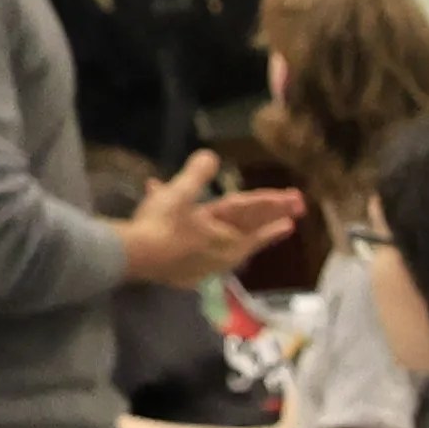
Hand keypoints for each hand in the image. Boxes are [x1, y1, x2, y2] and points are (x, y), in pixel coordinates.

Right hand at [113, 151, 300, 290]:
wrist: (134, 258)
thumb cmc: (159, 226)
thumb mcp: (177, 195)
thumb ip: (196, 175)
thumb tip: (211, 155)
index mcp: (224, 230)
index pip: (252, 212)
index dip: (272, 204)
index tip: (293, 202)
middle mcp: (223, 250)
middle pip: (251, 230)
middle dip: (272, 220)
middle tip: (294, 217)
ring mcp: (209, 263)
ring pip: (235, 243)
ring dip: (251, 234)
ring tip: (269, 230)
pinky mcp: (192, 272)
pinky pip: (209, 252)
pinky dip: (211, 243)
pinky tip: (211, 242)